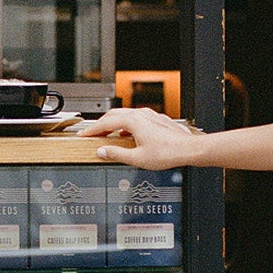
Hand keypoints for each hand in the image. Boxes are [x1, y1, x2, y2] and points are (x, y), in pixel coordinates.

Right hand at [75, 107, 200, 169]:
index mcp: (133, 121)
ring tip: (106, 133)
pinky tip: (127, 134)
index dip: (92, 130)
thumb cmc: (168, 152)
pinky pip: (135, 118)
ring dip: (113, 123)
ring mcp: (150, 115)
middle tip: (92, 133)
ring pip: (125, 115)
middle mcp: (140, 114)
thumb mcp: (137, 158)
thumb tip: (102, 152)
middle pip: (113, 115)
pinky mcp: (156, 120)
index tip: (83, 135)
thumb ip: (117, 154)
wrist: (189, 149)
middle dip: (100, 124)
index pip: (105, 123)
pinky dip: (125, 124)